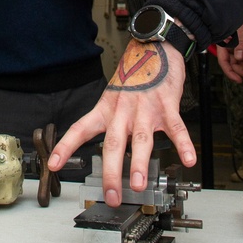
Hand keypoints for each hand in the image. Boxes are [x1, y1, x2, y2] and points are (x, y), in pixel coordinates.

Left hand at [46, 39, 196, 206]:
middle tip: (111, 195)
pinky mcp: (167, 105)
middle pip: (113, 144)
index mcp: (106, 108)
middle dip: (111, 172)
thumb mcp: (114, 95)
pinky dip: (183, 144)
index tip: (53, 164)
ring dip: (139, 163)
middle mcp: (123, 110)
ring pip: (140, 139)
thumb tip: (110, 152)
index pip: (80, 129)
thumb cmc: (135, 75)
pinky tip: (189, 159)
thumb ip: (112, 121)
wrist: (154, 47)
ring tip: (138, 183)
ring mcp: (145, 108)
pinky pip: (176, 127)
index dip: (65, 146)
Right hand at [214, 15, 242, 83]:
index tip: (240, 80)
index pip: (224, 61)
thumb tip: (239, 58)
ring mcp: (235, 45)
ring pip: (240, 62)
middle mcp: (228, 46)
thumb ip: (241, 44)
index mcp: (223, 42)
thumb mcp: (242, 29)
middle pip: (234, 63)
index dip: (230, 72)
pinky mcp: (242, 44)